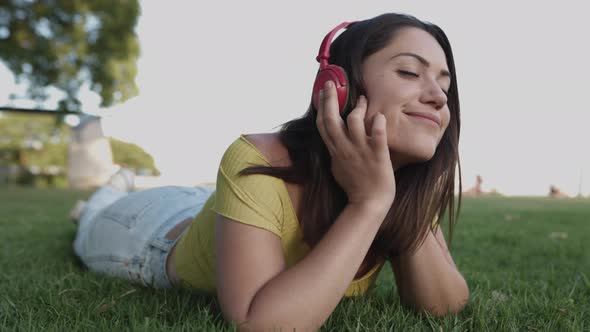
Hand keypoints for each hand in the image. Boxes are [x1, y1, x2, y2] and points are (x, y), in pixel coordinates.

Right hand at [316, 81, 395, 207]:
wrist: (368, 204)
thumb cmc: (355, 186)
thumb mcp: (337, 167)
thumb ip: (335, 150)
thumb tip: (333, 138)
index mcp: (335, 151)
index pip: (323, 124)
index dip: (321, 105)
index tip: (323, 90)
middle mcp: (345, 149)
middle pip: (332, 119)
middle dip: (330, 99)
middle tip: (332, 83)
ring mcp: (361, 151)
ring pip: (354, 122)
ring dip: (359, 108)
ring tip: (364, 100)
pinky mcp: (378, 155)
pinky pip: (377, 135)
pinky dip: (378, 123)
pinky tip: (380, 116)